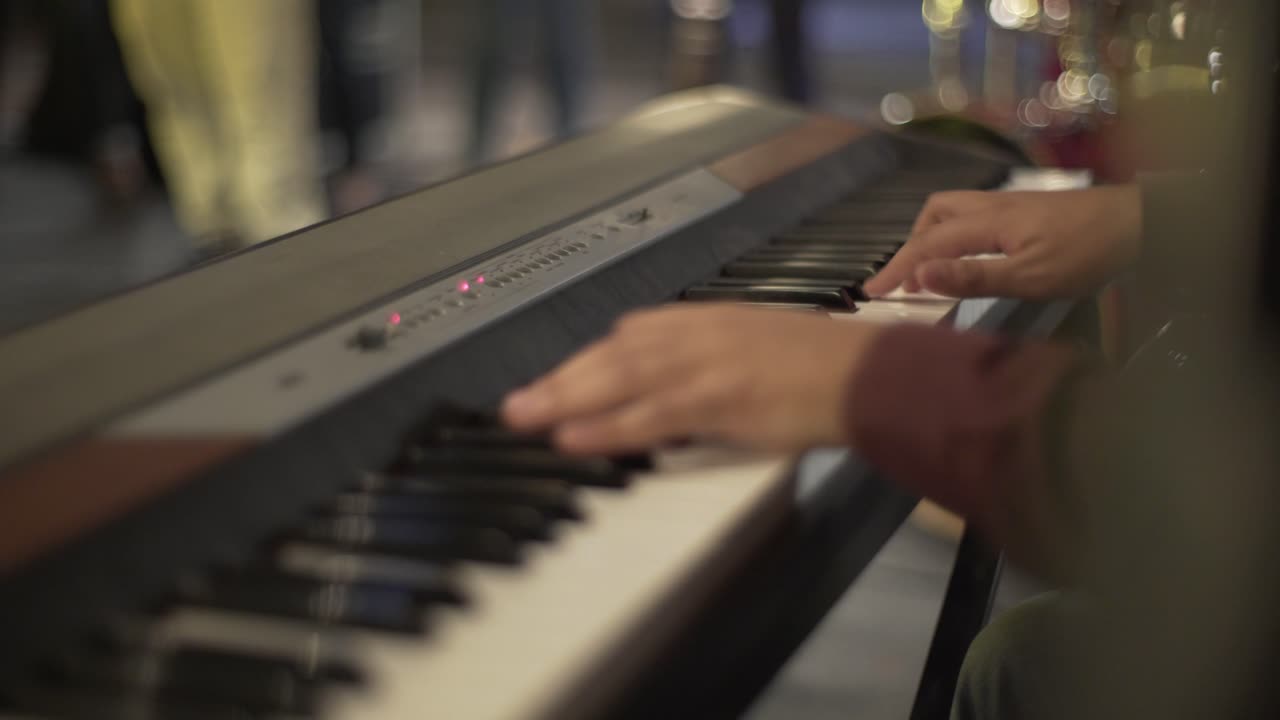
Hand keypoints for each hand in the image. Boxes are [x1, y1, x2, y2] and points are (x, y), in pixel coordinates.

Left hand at [502, 305, 882, 454]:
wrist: (862, 372)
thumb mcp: (747, 342)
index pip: (626, 339)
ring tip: (522, 417)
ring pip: (618, 380)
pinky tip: (573, 435)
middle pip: (610, 357)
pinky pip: (649, 414)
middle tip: (513, 404)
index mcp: (700, 321)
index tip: (552, 383)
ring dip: (564, 399)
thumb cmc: (814, 364)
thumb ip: (699, 355)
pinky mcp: (716, 399)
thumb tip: (658, 382)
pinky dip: (607, 425)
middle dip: (557, 380)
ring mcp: (702, 366)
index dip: (582, 364)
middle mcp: (693, 335)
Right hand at [862, 185, 1141, 299]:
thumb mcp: (1031, 276)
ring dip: (932, 235)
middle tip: (904, 280)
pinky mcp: (1028, 210)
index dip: (897, 269)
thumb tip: (921, 275)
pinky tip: (969, 254)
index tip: (870, 292)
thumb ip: (974, 275)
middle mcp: (992, 206)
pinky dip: (955, 232)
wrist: (1141, 223)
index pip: (927, 245)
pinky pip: (973, 215)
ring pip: (954, 210)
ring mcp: (1011, 205)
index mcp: (987, 223)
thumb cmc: (1087, 252)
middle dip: (910, 244)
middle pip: (934, 214)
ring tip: (930, 268)